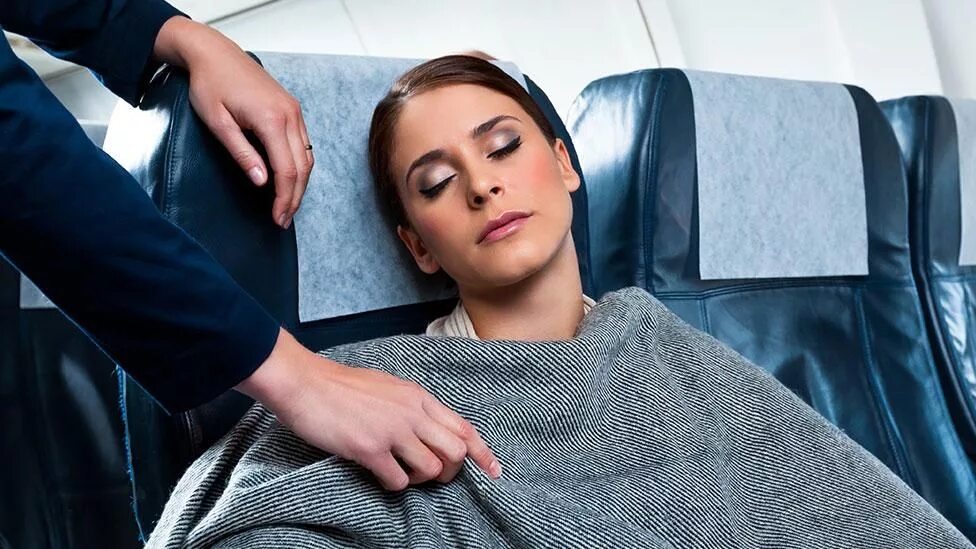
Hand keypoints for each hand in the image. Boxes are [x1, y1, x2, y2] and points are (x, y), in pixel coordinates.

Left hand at [153, 17, 311, 228]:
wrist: (214, 52)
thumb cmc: (210, 84)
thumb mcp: (218, 122)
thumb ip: (242, 154)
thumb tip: (262, 183)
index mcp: (271, 119)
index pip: (287, 170)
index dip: (284, 199)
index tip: (278, 218)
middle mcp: (290, 115)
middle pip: (303, 167)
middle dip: (295, 197)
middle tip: (283, 220)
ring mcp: (294, 111)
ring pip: (308, 157)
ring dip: (300, 184)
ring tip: (287, 205)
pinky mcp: (292, 109)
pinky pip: (304, 144)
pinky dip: (300, 166)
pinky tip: (289, 179)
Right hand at [237, 329, 501, 489]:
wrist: (305, 382)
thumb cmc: (341, 385)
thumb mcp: (388, 387)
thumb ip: (411, 406)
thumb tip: (427, 429)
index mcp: (418, 397)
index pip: (464, 426)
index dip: (483, 452)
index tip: (495, 471)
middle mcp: (412, 413)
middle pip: (456, 452)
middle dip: (450, 472)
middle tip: (432, 477)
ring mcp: (392, 431)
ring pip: (432, 469)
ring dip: (420, 480)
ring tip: (401, 474)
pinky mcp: (370, 448)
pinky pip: (398, 481)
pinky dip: (394, 486)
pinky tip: (380, 476)